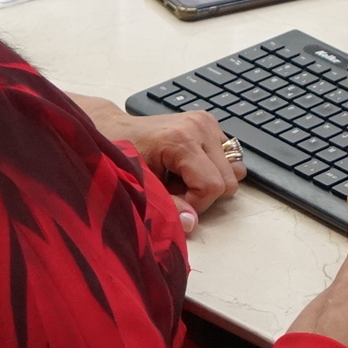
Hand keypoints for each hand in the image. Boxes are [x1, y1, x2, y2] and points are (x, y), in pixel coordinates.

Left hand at [112, 107, 244, 224]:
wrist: (115, 129)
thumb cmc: (120, 155)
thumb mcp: (140, 185)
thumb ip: (167, 206)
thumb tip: (192, 224)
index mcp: (182, 139)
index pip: (212, 185)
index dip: (195, 203)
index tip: (172, 199)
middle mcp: (201, 126)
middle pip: (227, 180)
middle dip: (202, 194)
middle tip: (174, 190)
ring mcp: (208, 123)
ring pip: (233, 170)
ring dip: (209, 182)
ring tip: (181, 178)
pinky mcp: (210, 124)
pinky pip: (227, 158)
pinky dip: (211, 169)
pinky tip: (186, 167)